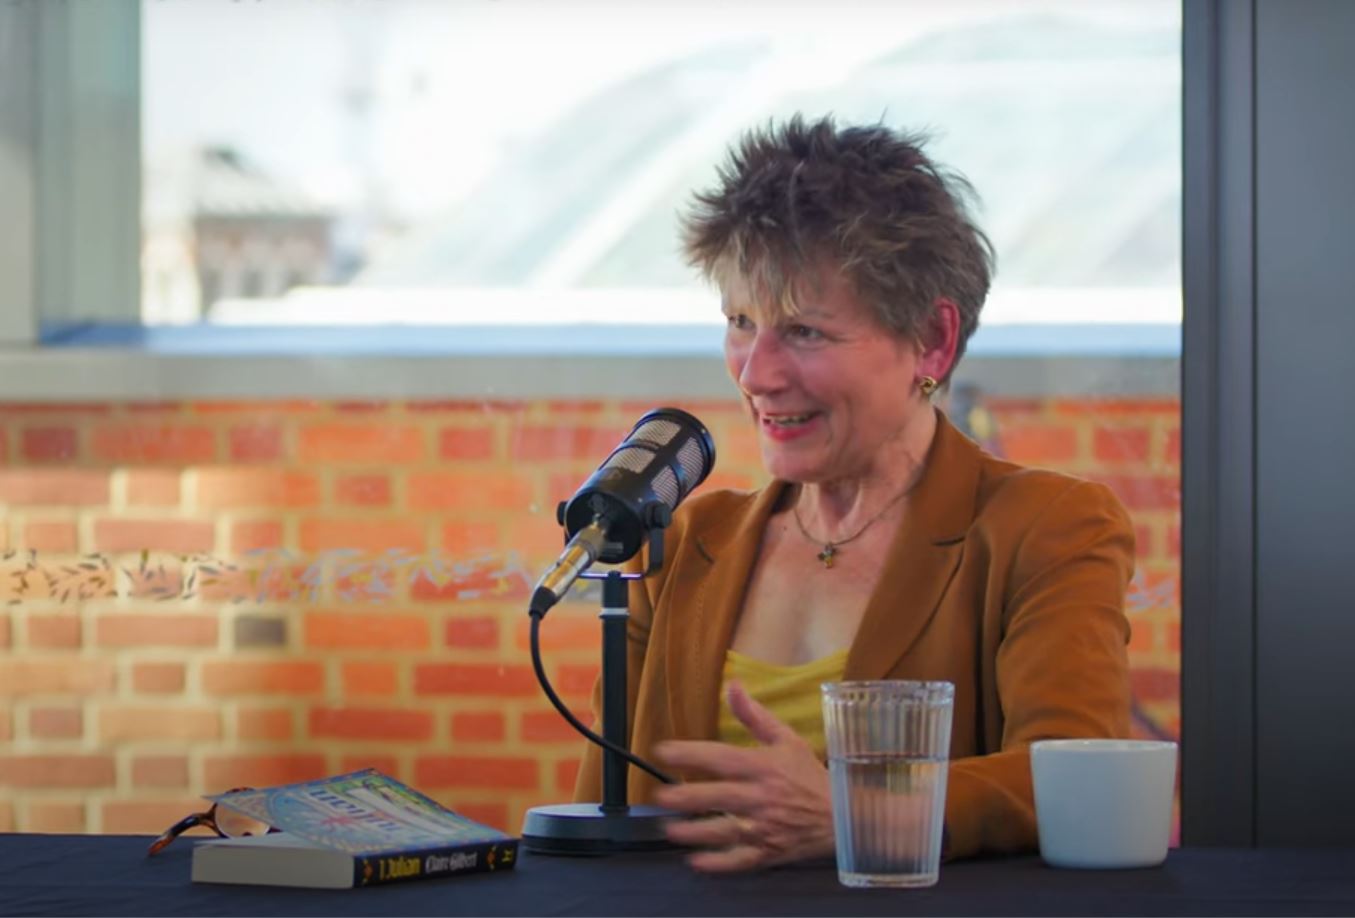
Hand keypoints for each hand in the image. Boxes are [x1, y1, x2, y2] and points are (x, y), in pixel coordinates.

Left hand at [653, 681, 835, 871]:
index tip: (662, 751)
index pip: (721, 758)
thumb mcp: (786, 739)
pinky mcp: (768, 853)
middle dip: (685, 798)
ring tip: (669, 830)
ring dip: (694, 832)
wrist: (842, 816)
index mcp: (763, 766)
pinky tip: (696, 862)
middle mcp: (761, 797)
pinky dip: (718, 864)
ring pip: (723, 832)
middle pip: (717, 797)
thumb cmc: (809, 775)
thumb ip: (754, 715)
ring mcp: (764, 828)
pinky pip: (740, 861)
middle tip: (659, 797)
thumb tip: (732, 685)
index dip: (690, 754)